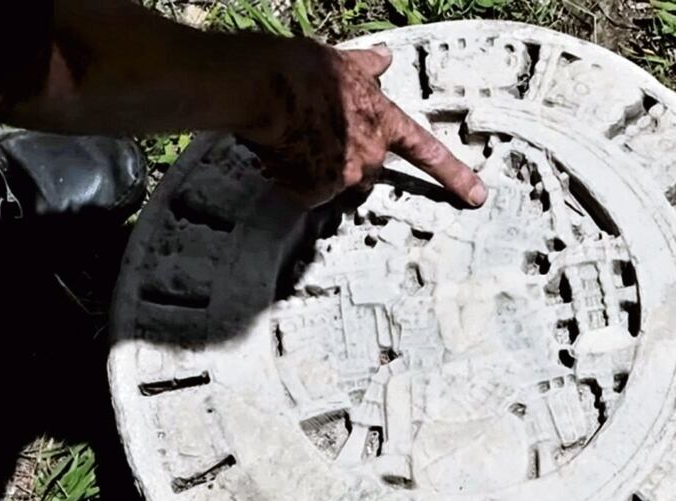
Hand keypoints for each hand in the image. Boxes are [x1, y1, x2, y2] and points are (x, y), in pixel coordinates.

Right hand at [239, 41, 486, 208]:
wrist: (269, 89)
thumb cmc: (307, 70)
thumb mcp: (346, 62)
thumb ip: (368, 68)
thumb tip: (384, 57)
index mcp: (384, 124)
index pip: (428, 153)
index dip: (454, 176)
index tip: (477, 197)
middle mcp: (370, 156)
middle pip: (365, 174)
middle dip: (344, 164)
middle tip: (316, 140)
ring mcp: (343, 177)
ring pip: (332, 185)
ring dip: (316, 173)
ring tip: (292, 144)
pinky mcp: (314, 192)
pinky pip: (305, 194)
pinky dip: (294, 181)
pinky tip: (281, 156)